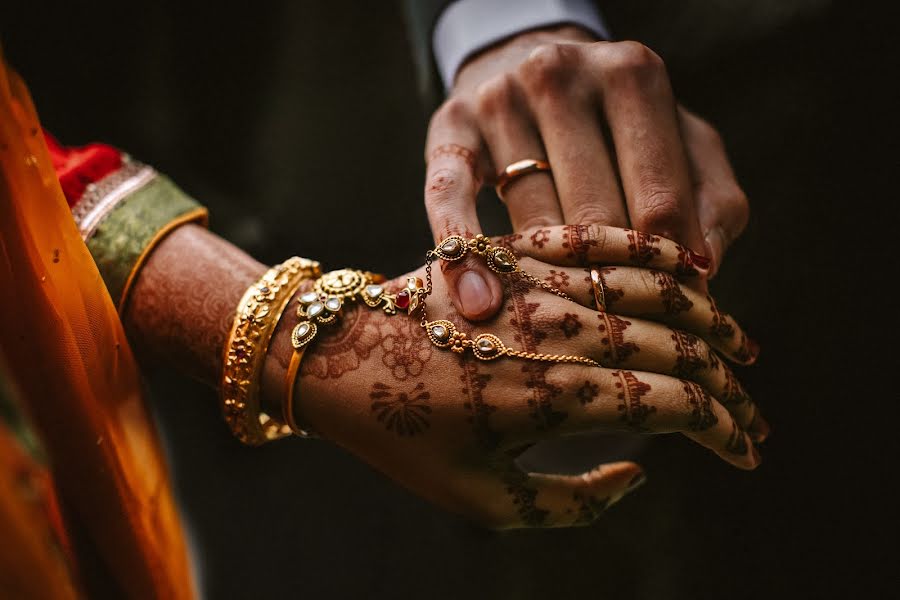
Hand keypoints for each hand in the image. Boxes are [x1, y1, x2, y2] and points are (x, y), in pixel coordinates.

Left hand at [292, 228, 763, 528]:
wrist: (332, 356)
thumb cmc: (402, 436)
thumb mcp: (481, 500)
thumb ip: (572, 503)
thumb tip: (638, 473)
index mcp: (551, 400)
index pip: (671, 408)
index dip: (722, 431)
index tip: (744, 450)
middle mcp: (555, 334)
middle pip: (674, 349)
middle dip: (728, 381)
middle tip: (751, 405)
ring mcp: (536, 284)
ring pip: (650, 289)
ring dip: (705, 317)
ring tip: (737, 341)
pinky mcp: (514, 249)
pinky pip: (596, 239)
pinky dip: (648, 252)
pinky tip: (682, 269)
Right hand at [424, 26, 748, 321]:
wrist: (536, 67)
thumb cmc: (624, 128)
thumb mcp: (683, 146)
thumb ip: (711, 201)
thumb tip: (702, 269)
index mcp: (632, 75)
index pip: (658, 198)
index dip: (670, 269)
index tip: (674, 320)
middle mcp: (561, 75)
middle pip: (592, 213)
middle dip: (609, 281)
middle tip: (620, 340)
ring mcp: (499, 98)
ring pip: (529, 217)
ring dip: (547, 282)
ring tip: (563, 335)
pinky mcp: (449, 128)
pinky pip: (450, 198)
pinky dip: (465, 254)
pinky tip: (479, 305)